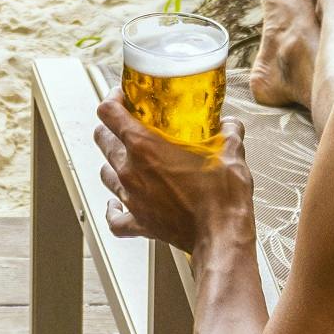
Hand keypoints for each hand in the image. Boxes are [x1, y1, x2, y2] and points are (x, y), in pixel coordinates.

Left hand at [92, 94, 255, 265]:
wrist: (220, 236)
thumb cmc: (221, 197)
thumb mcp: (231, 152)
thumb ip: (228, 131)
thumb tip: (229, 125)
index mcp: (145, 147)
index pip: (109, 113)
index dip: (112, 99)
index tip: (122, 97)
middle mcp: (130, 170)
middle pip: (102, 139)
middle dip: (110, 128)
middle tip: (126, 124)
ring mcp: (131, 197)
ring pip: (104, 173)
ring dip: (112, 163)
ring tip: (126, 159)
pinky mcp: (139, 222)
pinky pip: (115, 218)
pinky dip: (113, 210)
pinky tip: (116, 204)